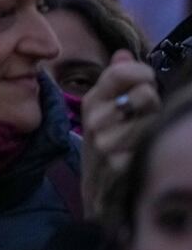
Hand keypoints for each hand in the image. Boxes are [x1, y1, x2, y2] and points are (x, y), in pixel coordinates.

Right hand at [81, 54, 159, 211]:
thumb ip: (114, 80)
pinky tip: (147, 154)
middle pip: (146, 93)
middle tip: (144, 118)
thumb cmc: (106, 146)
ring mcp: (109, 145)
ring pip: (155, 118)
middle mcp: (96, 121)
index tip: (147, 81)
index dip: (143, 72)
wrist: (98, 195)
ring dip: (157, 127)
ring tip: (146, 138)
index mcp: (91, 102)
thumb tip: (124, 54)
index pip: (121, 72)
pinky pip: (155, 143)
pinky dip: (157, 146)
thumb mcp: (102, 112)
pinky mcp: (123, 166)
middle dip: (153, 104)